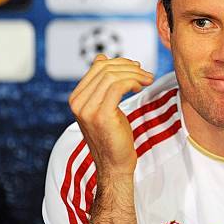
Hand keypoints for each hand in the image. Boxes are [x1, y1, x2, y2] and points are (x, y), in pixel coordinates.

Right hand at [68, 54, 153, 181]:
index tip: (137, 68)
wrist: (115, 165)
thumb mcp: (105, 106)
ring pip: (113, 76)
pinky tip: (141, 87)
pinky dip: (133, 82)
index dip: (121, 62)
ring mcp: (87, 109)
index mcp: (76, 98)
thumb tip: (101, 58)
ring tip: (147, 80)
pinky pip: (119, 86)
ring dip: (135, 74)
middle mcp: (77, 102)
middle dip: (130, 67)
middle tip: (146, 74)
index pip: (98, 66)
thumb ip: (101, 84)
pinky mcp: (101, 115)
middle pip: (106, 69)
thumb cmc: (114, 136)